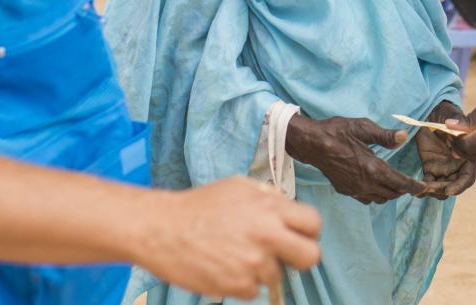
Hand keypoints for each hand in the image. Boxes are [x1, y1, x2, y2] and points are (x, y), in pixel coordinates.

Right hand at [135, 177, 320, 300]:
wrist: (161, 229)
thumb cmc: (198, 206)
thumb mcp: (238, 187)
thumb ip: (268, 198)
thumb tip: (286, 209)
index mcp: (270, 208)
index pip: (314, 223)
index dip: (308, 231)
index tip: (299, 236)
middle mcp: (267, 235)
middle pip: (311, 257)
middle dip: (299, 257)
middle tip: (283, 255)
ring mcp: (254, 263)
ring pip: (276, 275)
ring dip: (261, 269)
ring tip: (234, 253)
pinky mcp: (238, 285)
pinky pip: (253, 290)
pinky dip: (241, 282)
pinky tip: (223, 265)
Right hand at [285, 115, 425, 203]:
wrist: (311, 144)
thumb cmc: (337, 132)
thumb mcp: (362, 127)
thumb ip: (384, 135)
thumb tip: (403, 137)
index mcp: (372, 168)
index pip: (400, 183)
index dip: (414, 187)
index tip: (424, 188)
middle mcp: (365, 183)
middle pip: (392, 194)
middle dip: (403, 190)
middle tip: (412, 183)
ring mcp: (354, 189)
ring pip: (380, 199)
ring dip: (390, 193)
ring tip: (395, 183)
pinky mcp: (345, 190)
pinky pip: (366, 199)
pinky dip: (376, 195)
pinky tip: (375, 184)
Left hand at [414, 102, 475, 199]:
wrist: (430, 112)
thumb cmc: (444, 113)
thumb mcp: (451, 118)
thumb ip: (457, 126)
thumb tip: (459, 132)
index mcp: (466, 156)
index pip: (467, 177)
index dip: (460, 186)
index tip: (448, 190)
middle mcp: (457, 165)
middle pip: (454, 186)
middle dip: (443, 190)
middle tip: (429, 189)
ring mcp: (443, 168)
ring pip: (441, 188)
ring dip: (432, 191)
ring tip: (421, 188)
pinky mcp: (430, 168)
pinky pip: (428, 183)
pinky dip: (422, 188)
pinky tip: (415, 188)